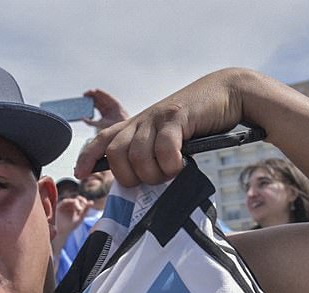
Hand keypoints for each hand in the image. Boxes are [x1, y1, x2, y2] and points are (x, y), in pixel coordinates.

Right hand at [53, 195, 89, 242]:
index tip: (87, 204)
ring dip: (76, 203)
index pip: (81, 201)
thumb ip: (85, 210)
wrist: (63, 231)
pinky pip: (65, 201)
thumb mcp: (80, 218)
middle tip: (82, 209)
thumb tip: (92, 201)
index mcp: (77, 207)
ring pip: (71, 200)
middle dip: (81, 201)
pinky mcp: (60, 206)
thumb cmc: (72, 226)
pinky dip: (69, 202)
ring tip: (79, 210)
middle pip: (77, 199)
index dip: (84, 201)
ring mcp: (65, 205)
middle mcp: (71, 205)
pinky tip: (73, 206)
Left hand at [76, 68, 246, 185]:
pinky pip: (164, 148)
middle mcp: (141, 121)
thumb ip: (152, 154)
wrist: (227, 94)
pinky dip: (171, 164)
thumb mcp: (169, 138)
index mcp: (136, 126)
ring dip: (154, 173)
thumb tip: (142, 184)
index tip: (81, 175)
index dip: (87, 157)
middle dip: (131, 177)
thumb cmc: (199, 124)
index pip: (102, 140)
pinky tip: (181, 164)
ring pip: (138, 156)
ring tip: (170, 173)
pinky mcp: (177, 116)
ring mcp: (157, 117)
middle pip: (116, 156)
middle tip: (154, 179)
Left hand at [82, 88, 128, 130]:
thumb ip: (89, 122)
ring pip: (101, 96)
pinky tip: (96, 90)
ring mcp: (109, 102)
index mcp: (102, 110)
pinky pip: (106, 95)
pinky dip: (101, 92)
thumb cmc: (110, 125)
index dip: (88, 101)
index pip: (94, 104)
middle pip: (97, 99)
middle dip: (90, 96)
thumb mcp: (97, 123)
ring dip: (94, 93)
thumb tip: (81, 118)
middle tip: (84, 95)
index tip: (82, 99)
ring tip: (88, 92)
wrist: (119, 124)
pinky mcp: (113, 100)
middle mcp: (105, 105)